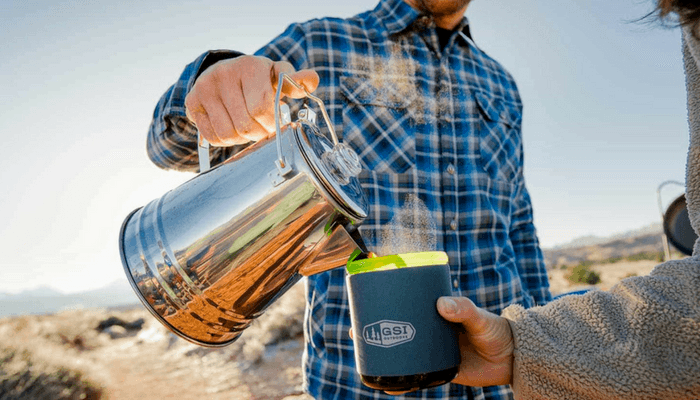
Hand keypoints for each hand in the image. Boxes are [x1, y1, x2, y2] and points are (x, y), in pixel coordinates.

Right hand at [184, 55, 319, 145]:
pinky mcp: (192, 102)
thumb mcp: (277, 76)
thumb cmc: (257, 79)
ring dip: (242, 139)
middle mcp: (224, 74)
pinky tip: (231, 128)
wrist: (224, 73)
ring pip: (229, 133)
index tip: (276, 123)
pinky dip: (226, 140)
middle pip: (245, 124)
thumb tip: (312, 80)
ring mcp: (205, 88)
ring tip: (248, 128)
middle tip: (263, 129)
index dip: (271, 123)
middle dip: (259, 133)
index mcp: (250, 66)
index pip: (261, 106)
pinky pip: (213, 136)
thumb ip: (295, 81)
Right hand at [348, 296, 513, 393]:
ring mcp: (430, 347)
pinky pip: (412, 372)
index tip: (368, 279)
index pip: (409, 294)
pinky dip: (398, 378)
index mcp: (437, 308)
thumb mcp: (480, 318)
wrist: (511, 361)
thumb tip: (442, 304)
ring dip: (379, 347)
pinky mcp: (436, 368)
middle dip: (374, 320)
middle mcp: (429, 326)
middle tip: (356, 321)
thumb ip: (465, 310)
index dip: (388, 288)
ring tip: (362, 346)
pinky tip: (386, 383)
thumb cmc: (496, 332)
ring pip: (399, 346)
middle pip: (396, 321)